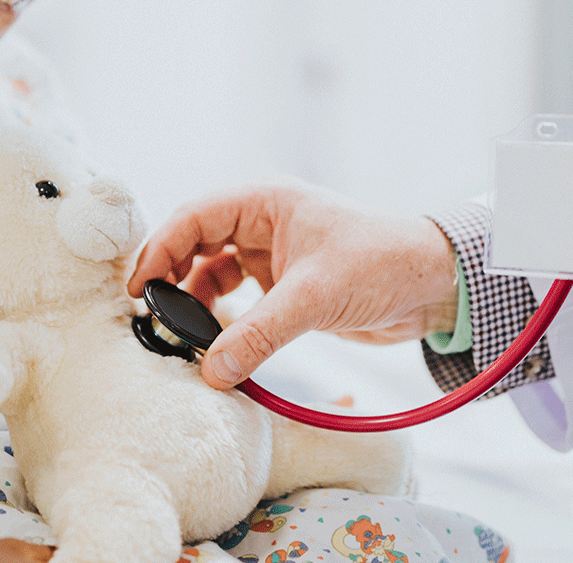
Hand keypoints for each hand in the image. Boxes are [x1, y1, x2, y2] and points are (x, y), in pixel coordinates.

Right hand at [127, 179, 459, 389]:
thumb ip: (258, 334)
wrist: (434, 284)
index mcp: (266, 201)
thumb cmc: (382, 263)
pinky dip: (223, 321)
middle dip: (172, 279)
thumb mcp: (314, 297)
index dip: (160, 251)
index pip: (194, 218)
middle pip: (196, 245)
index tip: (138, 290)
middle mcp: (263, 222)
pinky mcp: (285, 286)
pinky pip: (238, 300)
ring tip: (182, 337)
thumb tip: (210, 371)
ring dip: (196, 303)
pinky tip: (217, 345)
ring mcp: (273, 254)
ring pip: (214, 274)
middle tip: (152, 318)